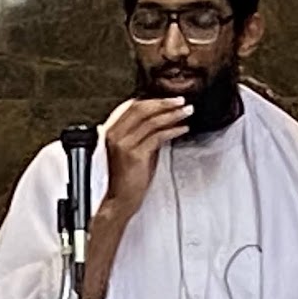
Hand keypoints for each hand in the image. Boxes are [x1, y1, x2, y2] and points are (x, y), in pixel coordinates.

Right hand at [98, 99, 191, 217]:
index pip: (132, 106)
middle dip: (164, 103)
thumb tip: (163, 118)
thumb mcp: (132, 148)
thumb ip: (143, 132)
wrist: (120, 200)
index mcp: (111, 130)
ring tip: (186, 112)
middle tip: (181, 101)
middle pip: (141, 108)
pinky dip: (173, 130)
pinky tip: (183, 128)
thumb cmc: (128, 176)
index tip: (170, 98)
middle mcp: (114, 134)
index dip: (153, 99)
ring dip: (172, 114)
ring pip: (151, 121)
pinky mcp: (135, 155)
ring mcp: (123, 144)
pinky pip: (157, 136)